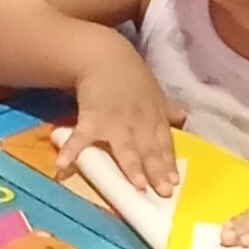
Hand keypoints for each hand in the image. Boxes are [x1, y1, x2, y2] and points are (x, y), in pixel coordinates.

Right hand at [59, 46, 179, 198]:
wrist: (103, 56)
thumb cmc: (130, 75)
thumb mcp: (154, 90)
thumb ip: (167, 109)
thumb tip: (185, 119)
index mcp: (153, 117)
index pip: (164, 143)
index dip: (169, 163)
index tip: (174, 183)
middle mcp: (137, 122)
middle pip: (149, 149)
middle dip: (157, 171)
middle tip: (163, 192)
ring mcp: (114, 121)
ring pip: (126, 146)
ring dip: (131, 165)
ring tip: (137, 185)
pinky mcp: (90, 118)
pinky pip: (82, 136)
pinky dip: (72, 149)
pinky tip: (63, 164)